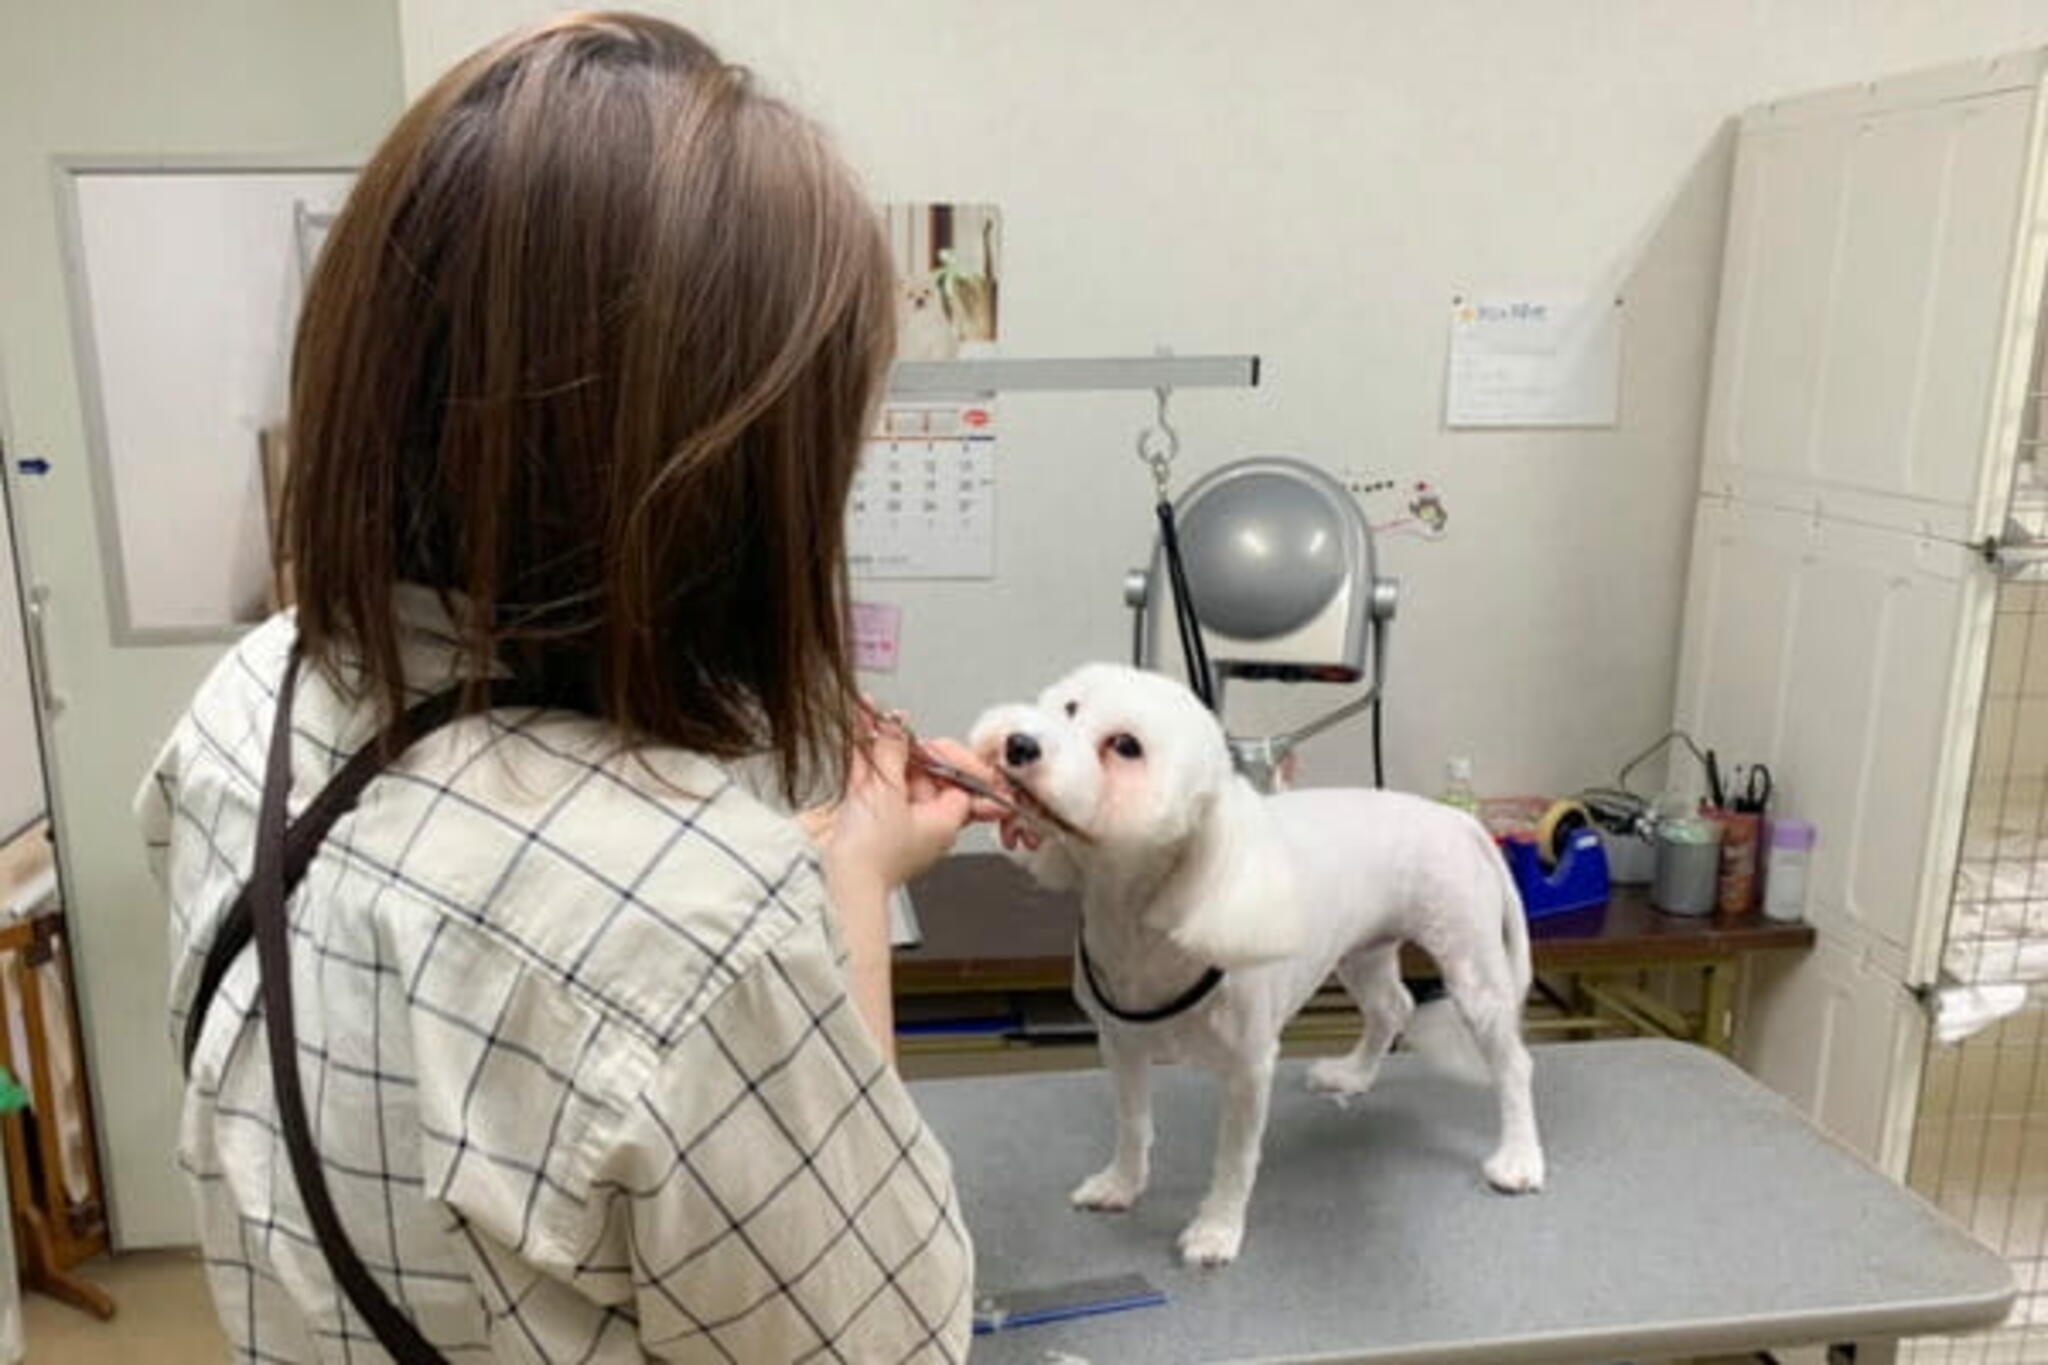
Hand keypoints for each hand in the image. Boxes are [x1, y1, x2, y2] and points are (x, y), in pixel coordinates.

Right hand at [806, 718, 977, 895]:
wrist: (837, 881)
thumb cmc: (872, 856)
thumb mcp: (888, 790)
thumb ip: (892, 751)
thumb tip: (896, 727)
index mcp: (944, 821)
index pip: (959, 781)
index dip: (946, 757)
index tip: (930, 741)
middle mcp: (922, 821)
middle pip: (923, 773)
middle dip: (908, 746)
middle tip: (895, 725)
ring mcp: (892, 819)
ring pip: (893, 772)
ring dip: (882, 745)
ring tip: (873, 717)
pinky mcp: (864, 817)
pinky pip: (869, 780)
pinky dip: (864, 758)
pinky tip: (858, 731)